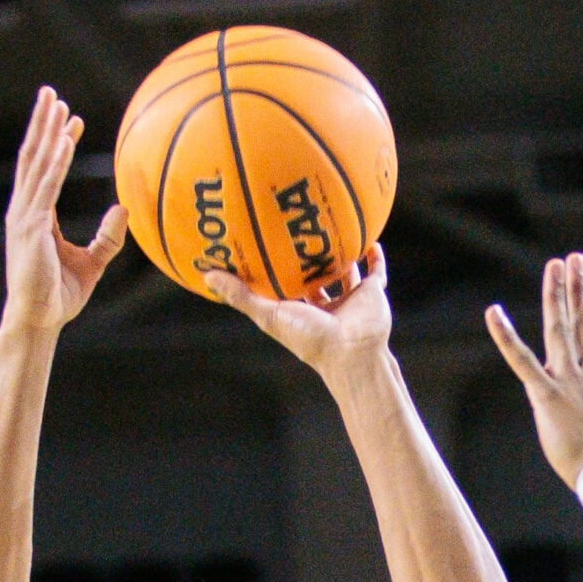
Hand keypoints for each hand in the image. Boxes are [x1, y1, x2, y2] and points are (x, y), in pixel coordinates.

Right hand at [1, 87, 126, 335]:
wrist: (39, 319)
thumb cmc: (59, 295)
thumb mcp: (92, 262)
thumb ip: (107, 237)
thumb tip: (123, 209)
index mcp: (35, 215)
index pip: (45, 169)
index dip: (56, 142)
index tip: (70, 119)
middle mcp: (25, 209)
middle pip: (33, 156)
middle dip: (41, 123)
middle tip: (50, 93)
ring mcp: (24, 215)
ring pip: (36, 164)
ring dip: (46, 132)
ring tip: (56, 104)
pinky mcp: (31, 226)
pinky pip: (45, 188)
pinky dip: (55, 163)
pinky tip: (63, 142)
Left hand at [206, 245, 391, 385]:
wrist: (350, 351)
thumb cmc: (308, 338)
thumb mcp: (268, 314)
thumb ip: (240, 296)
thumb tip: (206, 275)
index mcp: (301, 311)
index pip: (287, 287)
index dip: (277, 270)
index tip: (265, 247)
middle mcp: (325, 305)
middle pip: (316, 277)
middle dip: (309, 259)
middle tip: (300, 229)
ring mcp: (351, 299)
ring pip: (346, 272)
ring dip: (342, 255)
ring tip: (334, 229)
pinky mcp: (373, 294)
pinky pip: (376, 272)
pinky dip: (374, 257)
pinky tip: (369, 238)